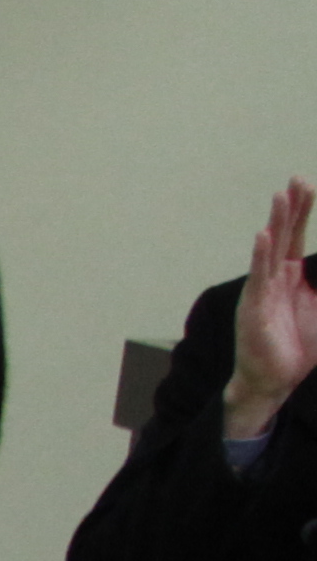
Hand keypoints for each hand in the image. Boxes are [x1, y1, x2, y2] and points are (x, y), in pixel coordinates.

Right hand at [240, 180, 316, 442]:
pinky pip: (258, 276)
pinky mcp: (254, 308)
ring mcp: (262, 291)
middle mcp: (275, 278)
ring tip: (280, 196)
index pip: (297, 236)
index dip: (302, 211)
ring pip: (271, 249)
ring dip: (276, 222)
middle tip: (297, 178)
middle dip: (291, 207)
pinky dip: (260, 255)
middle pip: (284, 235)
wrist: (277, 381)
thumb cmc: (301, 348)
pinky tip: (263, 236)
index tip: (306, 184)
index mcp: (292, 276)